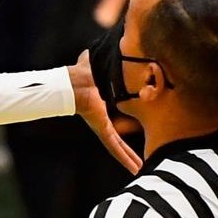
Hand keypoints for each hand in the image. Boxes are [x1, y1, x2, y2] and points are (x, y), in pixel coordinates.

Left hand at [69, 55, 142, 173]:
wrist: (74, 81)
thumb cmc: (83, 71)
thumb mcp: (96, 65)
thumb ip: (102, 59)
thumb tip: (108, 45)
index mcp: (104, 109)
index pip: (118, 124)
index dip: (126, 133)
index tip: (136, 137)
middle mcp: (104, 121)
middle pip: (119, 142)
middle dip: (130, 153)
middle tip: (143, 164)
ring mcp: (103, 127)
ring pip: (119, 148)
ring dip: (130, 160)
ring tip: (142, 171)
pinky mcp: (102, 128)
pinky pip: (114, 146)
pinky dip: (124, 158)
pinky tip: (136, 169)